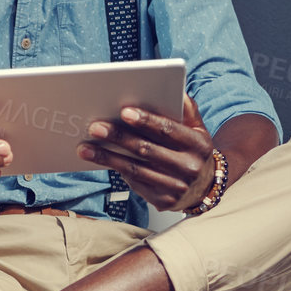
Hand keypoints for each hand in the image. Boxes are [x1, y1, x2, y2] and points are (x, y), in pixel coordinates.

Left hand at [76, 93, 215, 212]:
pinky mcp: (164, 202)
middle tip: (94, 127)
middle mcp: (189, 167)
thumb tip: (173, 88)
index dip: (146, 121)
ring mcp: (176, 187)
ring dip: (107, 158)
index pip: (168, 130)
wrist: (205, 188)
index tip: (123, 111)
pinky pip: (135, 183)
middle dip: (118, 137)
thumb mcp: (198, 128)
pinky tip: (99, 159)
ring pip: (135, 169)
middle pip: (147, 150)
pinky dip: (115, 170)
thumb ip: (186, 109)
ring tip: (85, 147)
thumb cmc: (194, 151)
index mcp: (198, 144)